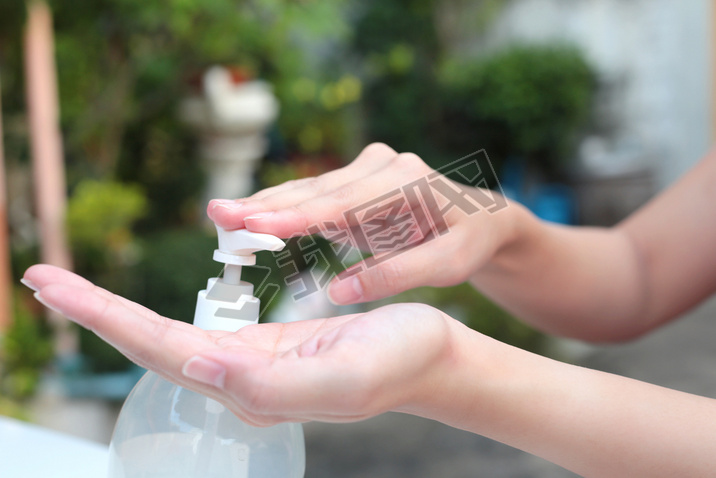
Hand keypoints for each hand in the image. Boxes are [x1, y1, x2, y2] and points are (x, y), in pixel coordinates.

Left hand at [24, 264, 456, 425]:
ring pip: (168, 337)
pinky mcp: (264, 347)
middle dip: (94, 312)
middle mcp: (240, 378)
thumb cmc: (397, 362)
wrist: (429, 357)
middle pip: (150, 343)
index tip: (53, 285)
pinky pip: (197, 330)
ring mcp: (249, 364)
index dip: (105, 317)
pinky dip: (157, 314)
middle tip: (42, 277)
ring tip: (75, 291)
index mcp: (251, 384)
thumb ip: (270, 383)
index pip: (160, 348)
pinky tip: (141, 311)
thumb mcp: (342, 376)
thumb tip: (199, 367)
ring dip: (117, 314)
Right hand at [208, 143, 515, 304]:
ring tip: (222, 214)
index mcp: (408, 182)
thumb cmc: (467, 242)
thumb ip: (396, 275)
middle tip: (218, 213)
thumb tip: (338, 292)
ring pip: (309, 191)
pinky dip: (282, 209)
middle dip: (266, 206)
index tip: (256, 225)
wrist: (480, 218)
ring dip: (266, 205)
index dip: (297, 217)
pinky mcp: (355, 183)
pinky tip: (250, 216)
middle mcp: (382, 166)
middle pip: (317, 191)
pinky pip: (313, 197)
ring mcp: (367, 170)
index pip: (344, 203)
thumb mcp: (448, 266)